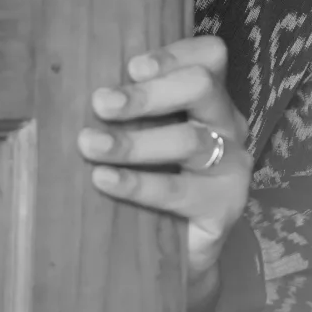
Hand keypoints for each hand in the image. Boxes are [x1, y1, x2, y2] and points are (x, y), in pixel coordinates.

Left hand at [79, 35, 251, 302]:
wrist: (179, 256)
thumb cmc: (155, 182)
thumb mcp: (146, 137)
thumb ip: (130, 112)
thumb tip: (79, 89)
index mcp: (210, 99)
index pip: (210, 56)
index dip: (174, 54)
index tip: (131, 67)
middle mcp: (228, 125)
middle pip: (202, 87)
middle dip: (148, 94)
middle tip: (100, 104)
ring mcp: (232, 166)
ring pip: (189, 140)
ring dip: (134, 142)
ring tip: (88, 145)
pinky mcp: (224, 207)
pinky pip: (177, 191)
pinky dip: (138, 184)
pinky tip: (104, 181)